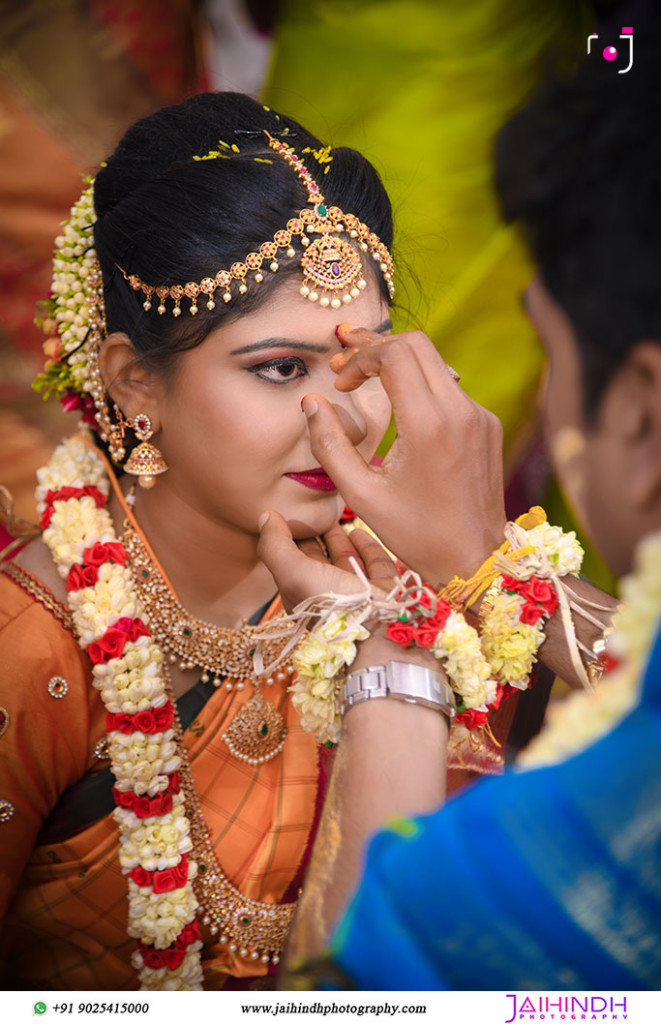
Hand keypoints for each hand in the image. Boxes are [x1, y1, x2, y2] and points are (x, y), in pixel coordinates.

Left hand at [257, 513, 397, 612]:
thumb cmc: (327, 604)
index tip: (288, 515)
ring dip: (338, 539)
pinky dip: (366, 545)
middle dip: (314, 537)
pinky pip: (373, 561)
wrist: (372, 627)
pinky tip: (359, 530)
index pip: (292, 561)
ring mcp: (357, 590)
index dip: (289, 539)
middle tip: (311, 513)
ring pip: (346, 559)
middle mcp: (329, 592)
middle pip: (318, 559)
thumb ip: (275, 544)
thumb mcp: (291, 572)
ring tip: (333, 518)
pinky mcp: (382, 586)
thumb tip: (266, 515)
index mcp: (303, 593)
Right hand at [300, 325, 506, 586]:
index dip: (361, 356)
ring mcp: (479, 416)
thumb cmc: (416, 534)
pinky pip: (450, 388)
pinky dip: (420, 385)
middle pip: (416, 345)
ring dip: (399, 363)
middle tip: (345, 356)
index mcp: (430, 425)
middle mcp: (461, 411)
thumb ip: (329, 445)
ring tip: (365, 373)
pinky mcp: (487, 425)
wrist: (475, 559)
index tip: (340, 382)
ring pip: (435, 363)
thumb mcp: (361, 496)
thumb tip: (311, 403)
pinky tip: (399, 403)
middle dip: (377, 345)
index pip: (395, 354)